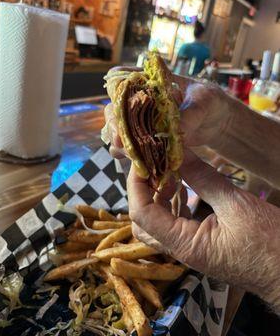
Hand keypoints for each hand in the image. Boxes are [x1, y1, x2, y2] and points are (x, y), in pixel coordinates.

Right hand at [104, 69, 231, 156]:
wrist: (218, 122)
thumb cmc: (210, 101)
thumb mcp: (204, 100)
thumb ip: (189, 112)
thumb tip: (177, 129)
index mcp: (150, 81)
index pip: (123, 76)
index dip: (116, 86)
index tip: (118, 99)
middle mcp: (141, 101)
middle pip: (115, 108)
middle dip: (114, 123)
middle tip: (120, 137)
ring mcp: (142, 122)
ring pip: (118, 130)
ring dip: (119, 141)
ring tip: (128, 151)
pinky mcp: (148, 140)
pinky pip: (131, 148)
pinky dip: (129, 155)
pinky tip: (136, 161)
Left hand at [127, 150, 279, 314]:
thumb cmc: (270, 243)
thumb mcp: (235, 204)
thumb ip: (203, 177)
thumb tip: (178, 152)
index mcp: (185, 244)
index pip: (142, 214)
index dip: (136, 185)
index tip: (141, 161)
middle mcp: (181, 250)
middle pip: (143, 221)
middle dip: (143, 191)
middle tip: (153, 166)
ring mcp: (190, 249)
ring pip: (157, 223)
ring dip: (157, 196)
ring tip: (169, 173)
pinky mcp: (199, 244)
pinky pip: (175, 224)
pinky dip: (173, 203)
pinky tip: (184, 187)